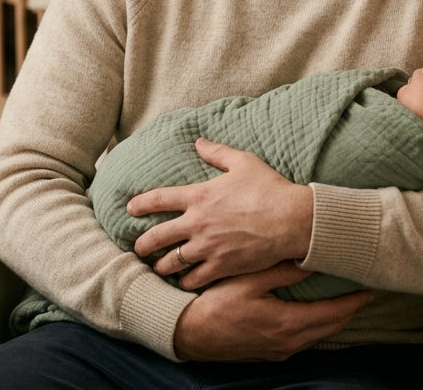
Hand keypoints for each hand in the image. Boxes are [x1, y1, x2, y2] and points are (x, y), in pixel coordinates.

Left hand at [128, 138, 312, 288]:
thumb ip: (217, 152)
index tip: (130, 209)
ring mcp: (207, 247)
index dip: (140, 204)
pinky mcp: (221, 266)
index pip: (158, 199)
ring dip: (161, 266)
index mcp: (198, 196)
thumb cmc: (269, 189)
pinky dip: (186, 281)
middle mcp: (196, 223)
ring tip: (158, 268)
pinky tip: (184, 282)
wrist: (291, 220)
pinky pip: (193, 279)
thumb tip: (199, 141)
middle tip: (138, 248)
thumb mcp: (243, 162)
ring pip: (171, 262)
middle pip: (157, 236)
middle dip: (142, 244)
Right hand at [173, 262, 372, 361]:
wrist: (188, 334)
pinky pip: (303, 342)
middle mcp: (288, 342)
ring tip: (345, 303)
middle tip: (362, 294)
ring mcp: (279, 352)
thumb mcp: (247, 280)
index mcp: (287, 323)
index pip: (333, 314)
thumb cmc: (214, 304)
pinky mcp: (269, 354)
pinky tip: (315, 317)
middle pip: (331, 328)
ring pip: (318, 337)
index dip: (354, 302)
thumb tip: (310, 260)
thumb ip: (281, 270)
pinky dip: (316, 329)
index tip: (369, 289)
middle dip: (349, 311)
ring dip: (333, 321)